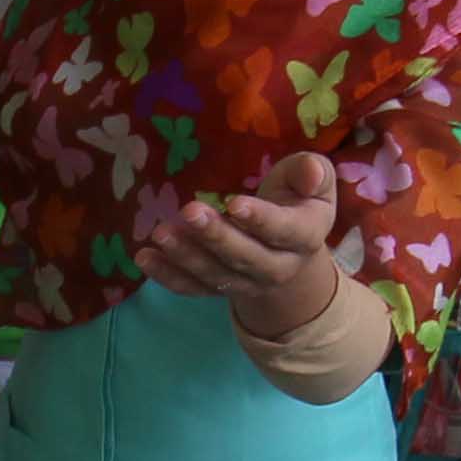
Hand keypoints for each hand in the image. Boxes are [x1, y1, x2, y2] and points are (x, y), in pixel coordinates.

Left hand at [133, 153, 342, 336]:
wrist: (291, 251)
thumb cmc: (299, 200)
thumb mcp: (316, 182)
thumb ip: (312, 172)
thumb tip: (312, 173)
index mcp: (305, 237)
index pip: (285, 231)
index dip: (261, 220)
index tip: (235, 203)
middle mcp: (278, 267)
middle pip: (246, 258)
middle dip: (217, 237)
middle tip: (189, 212)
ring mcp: (247, 283)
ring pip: (216, 275)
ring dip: (186, 256)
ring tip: (160, 233)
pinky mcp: (219, 288)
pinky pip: (193, 288)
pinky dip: (168, 276)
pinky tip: (144, 257)